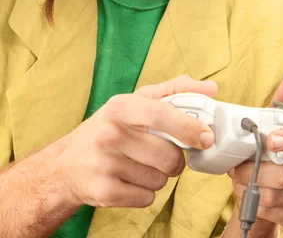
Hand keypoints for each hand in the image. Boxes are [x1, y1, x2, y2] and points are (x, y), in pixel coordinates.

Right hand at [53, 75, 216, 208]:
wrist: (67, 164)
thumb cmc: (111, 127)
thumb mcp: (136, 101)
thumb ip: (175, 91)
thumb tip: (210, 89)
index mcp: (120, 106)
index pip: (160, 113)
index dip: (188, 126)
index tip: (206, 137)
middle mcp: (110, 133)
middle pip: (168, 155)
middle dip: (174, 158)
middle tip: (161, 151)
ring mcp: (105, 164)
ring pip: (161, 179)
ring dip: (159, 175)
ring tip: (140, 163)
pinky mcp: (104, 192)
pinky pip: (147, 197)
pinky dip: (145, 191)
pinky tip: (130, 179)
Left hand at [228, 70, 282, 228]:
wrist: (272, 185)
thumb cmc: (276, 149)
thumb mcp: (277, 123)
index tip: (270, 141)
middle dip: (256, 171)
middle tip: (237, 166)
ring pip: (277, 195)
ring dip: (252, 188)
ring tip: (241, 178)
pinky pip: (277, 214)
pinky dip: (258, 205)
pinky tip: (254, 195)